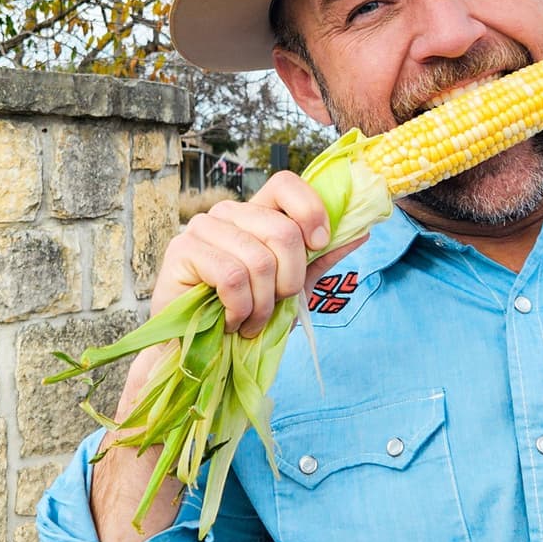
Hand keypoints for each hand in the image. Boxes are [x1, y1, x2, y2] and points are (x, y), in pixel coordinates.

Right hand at [90, 172, 366, 541]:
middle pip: (282, 230)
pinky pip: (231, 276)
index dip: (310, 209)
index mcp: (254, 215)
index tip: (319, 245)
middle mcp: (226, 214)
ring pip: (258, 258)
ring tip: (251, 323)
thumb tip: (362, 231)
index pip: (285, 183)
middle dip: (291, 280)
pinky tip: (232, 322)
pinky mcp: (180, 252)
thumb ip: (320, 260)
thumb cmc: (243, 320)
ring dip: (263, 304)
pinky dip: (241, 309)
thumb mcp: (292, 290)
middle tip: (276, 307)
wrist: (196, 358)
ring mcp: (200, 230)